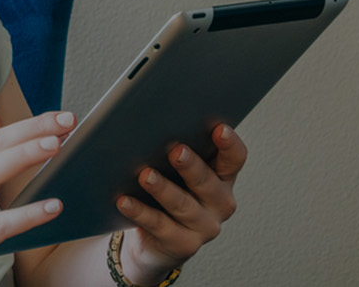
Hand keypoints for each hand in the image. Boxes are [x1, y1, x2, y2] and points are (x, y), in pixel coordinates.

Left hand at [113, 124, 247, 281]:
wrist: (155, 237)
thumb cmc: (167, 188)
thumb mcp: (175, 167)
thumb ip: (176, 144)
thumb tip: (153, 113)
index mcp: (223, 176)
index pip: (236, 158)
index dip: (230, 143)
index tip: (218, 128)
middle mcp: (221, 202)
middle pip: (209, 182)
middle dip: (191, 166)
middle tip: (175, 149)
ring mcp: (204, 227)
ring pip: (183, 205)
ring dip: (163, 189)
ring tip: (144, 174)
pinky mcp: (182, 245)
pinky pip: (159, 226)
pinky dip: (139, 211)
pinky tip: (123, 200)